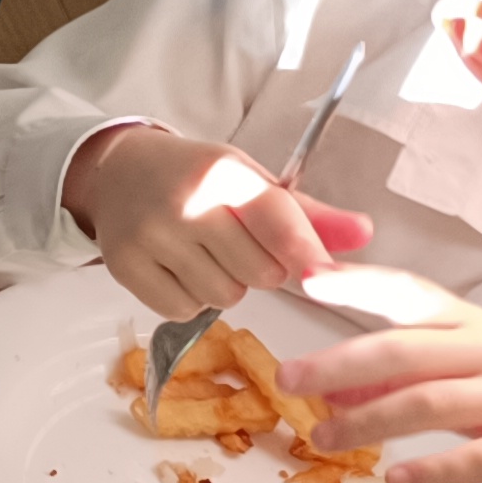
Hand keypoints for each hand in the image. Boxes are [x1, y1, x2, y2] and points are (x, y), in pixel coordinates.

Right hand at [61, 123, 372, 314]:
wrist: (117, 171)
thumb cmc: (195, 176)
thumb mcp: (250, 181)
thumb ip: (307, 215)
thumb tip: (365, 233)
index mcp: (224, 173)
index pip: (278, 225)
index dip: (307, 256)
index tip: (326, 279)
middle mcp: (186, 203)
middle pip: (260, 275)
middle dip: (259, 268)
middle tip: (236, 244)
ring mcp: (151, 237)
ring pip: (224, 298)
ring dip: (225, 286)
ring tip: (204, 255)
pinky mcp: (125, 267)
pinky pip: (185, 311)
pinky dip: (190, 300)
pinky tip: (179, 269)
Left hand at [284, 267, 481, 482]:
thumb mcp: (469, 376)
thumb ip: (403, 377)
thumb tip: (331, 389)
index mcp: (471, 324)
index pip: (409, 293)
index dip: (358, 283)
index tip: (307, 281)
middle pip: (405, 350)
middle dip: (340, 362)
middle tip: (289, 380)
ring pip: (432, 402)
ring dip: (371, 420)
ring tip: (325, 437)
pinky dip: (436, 469)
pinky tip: (396, 479)